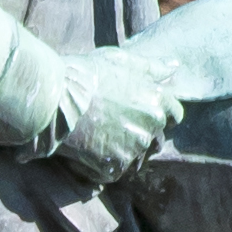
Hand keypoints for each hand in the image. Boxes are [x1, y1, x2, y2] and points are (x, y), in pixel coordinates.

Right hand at [37, 31, 195, 188]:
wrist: (56, 98)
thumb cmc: (86, 75)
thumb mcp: (121, 60)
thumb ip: (151, 67)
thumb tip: (175, 67)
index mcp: (157, 100)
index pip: (174, 115)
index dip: (158, 116)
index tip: (140, 114)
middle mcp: (151, 126)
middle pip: (154, 140)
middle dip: (138, 136)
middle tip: (111, 127)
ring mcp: (134, 148)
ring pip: (133, 157)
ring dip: (118, 152)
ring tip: (94, 137)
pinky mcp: (114, 166)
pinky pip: (112, 172)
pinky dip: (98, 166)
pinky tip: (83, 151)